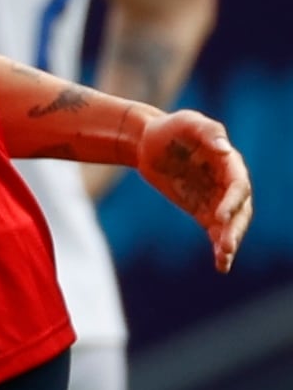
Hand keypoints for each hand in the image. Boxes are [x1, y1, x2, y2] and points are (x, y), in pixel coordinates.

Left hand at [134, 110, 252, 272]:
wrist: (149, 142)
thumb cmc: (170, 128)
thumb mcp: (187, 123)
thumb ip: (208, 133)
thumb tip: (224, 149)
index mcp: (229, 163)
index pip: (238, 186)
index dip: (232, 202)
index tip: (218, 217)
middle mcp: (228, 183)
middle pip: (240, 210)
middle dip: (234, 229)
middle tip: (225, 246)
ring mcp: (216, 198)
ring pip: (230, 224)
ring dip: (229, 241)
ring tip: (224, 259)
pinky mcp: (203, 210)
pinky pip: (215, 231)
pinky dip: (219, 247)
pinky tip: (222, 265)